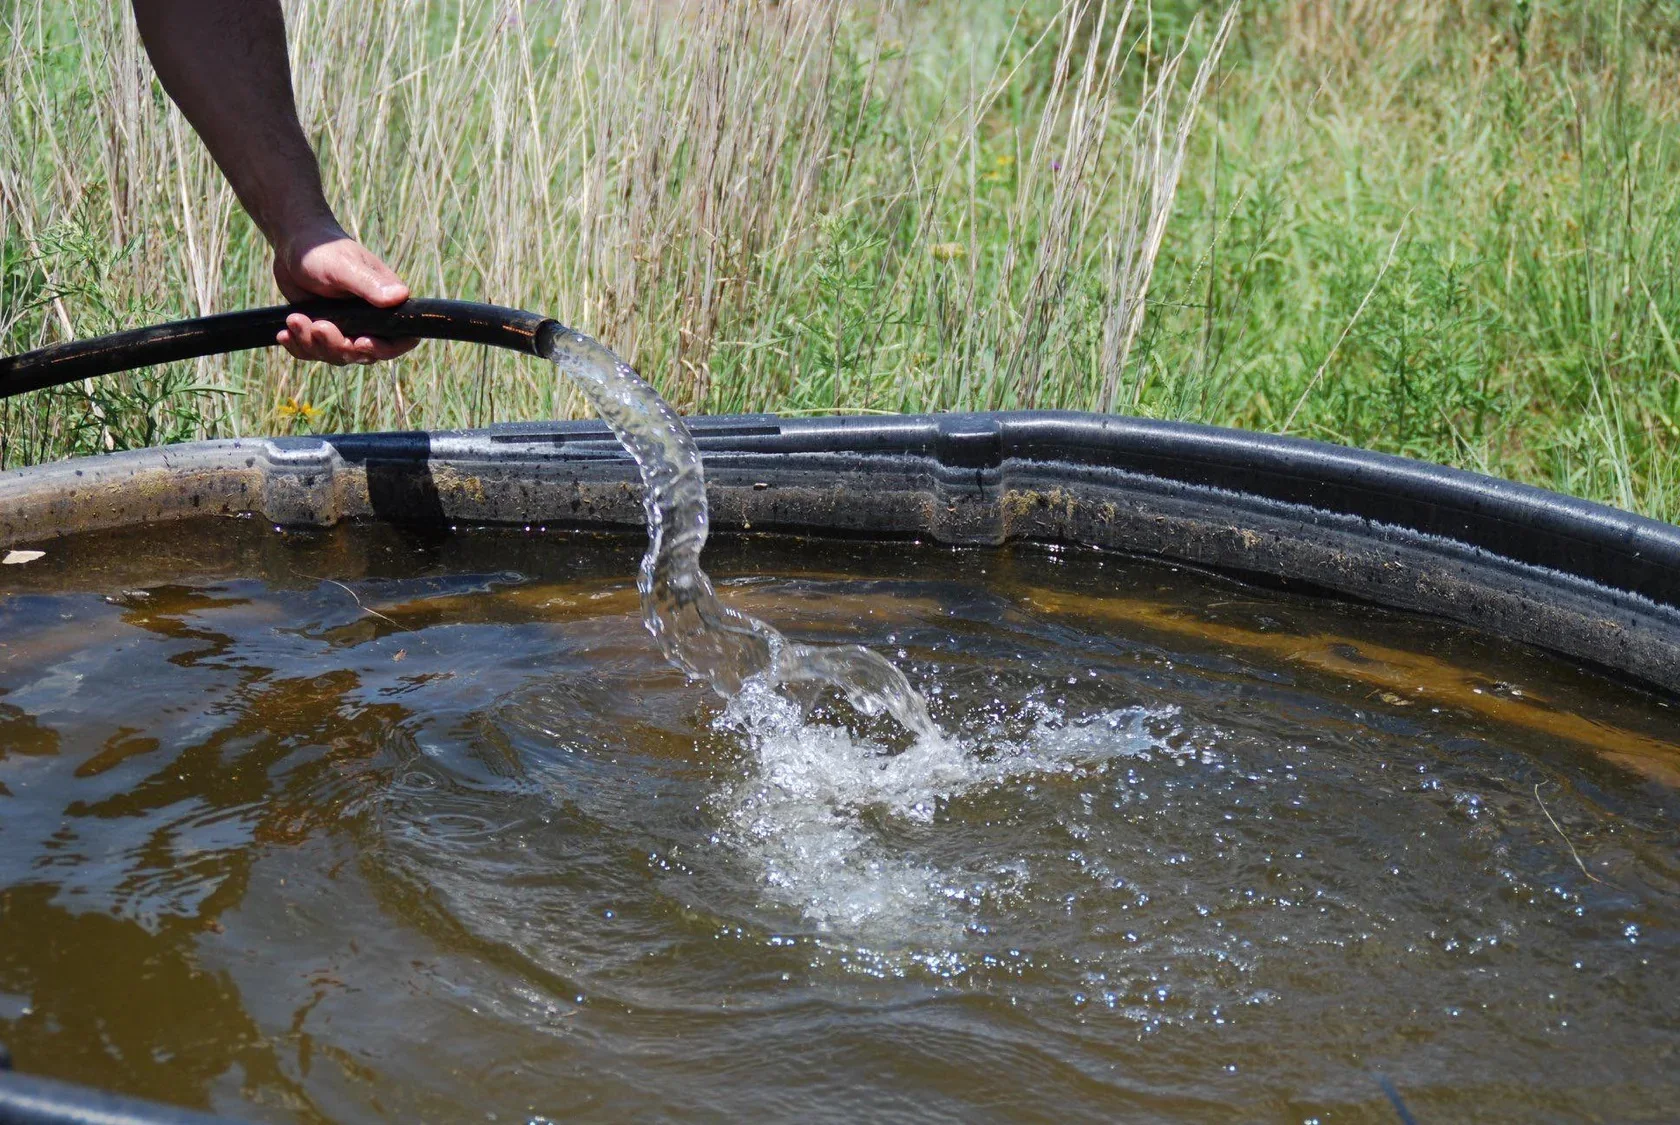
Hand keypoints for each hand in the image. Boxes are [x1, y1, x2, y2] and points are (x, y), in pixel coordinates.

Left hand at [272, 223, 419, 364]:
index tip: (359, 341)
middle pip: (362, 354)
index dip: (384, 349)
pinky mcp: (324, 331)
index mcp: (386, 305)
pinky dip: (298, 347)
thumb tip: (401, 296)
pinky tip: (284, 334)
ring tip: (294, 319)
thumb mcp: (345, 266)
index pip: (400, 340)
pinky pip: (314, 352)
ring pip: (336, 355)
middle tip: (317, 325)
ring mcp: (347, 328)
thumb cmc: (324, 250)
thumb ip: (369, 285)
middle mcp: (370, 321)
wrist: (295, 247)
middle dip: (337, 346)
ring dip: (312, 344)